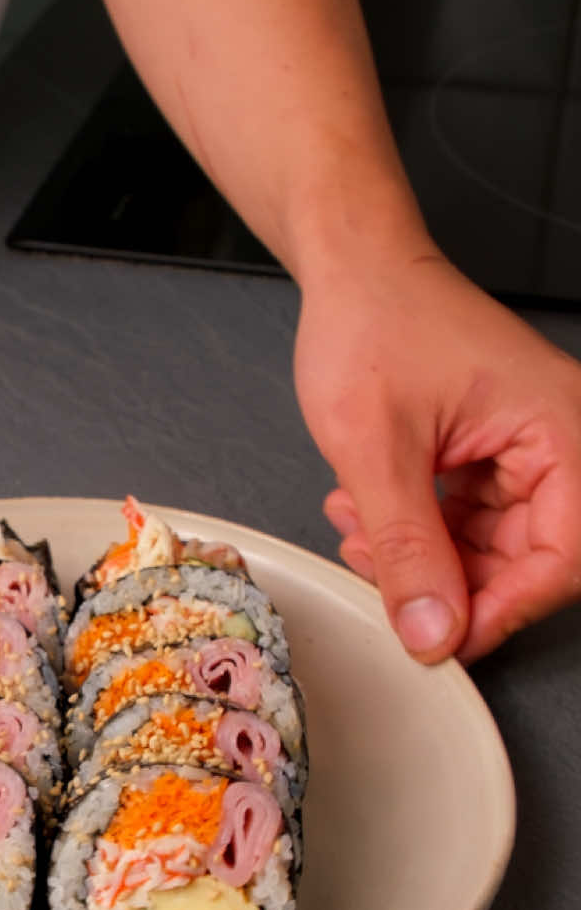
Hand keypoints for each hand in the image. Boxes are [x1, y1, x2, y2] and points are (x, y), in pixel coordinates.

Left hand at [293, 249, 580, 663]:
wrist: (351, 270)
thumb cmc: (374, 322)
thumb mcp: (377, 449)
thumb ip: (407, 547)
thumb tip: (434, 633)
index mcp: (560, 429)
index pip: (564, 555)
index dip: (503, 608)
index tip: (443, 639)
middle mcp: (556, 440)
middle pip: (529, 560)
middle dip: (449, 582)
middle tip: (382, 579)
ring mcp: (523, 449)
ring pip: (490, 549)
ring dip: (421, 559)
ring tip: (359, 535)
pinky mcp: (489, 454)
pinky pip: (468, 523)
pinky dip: (416, 533)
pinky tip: (365, 519)